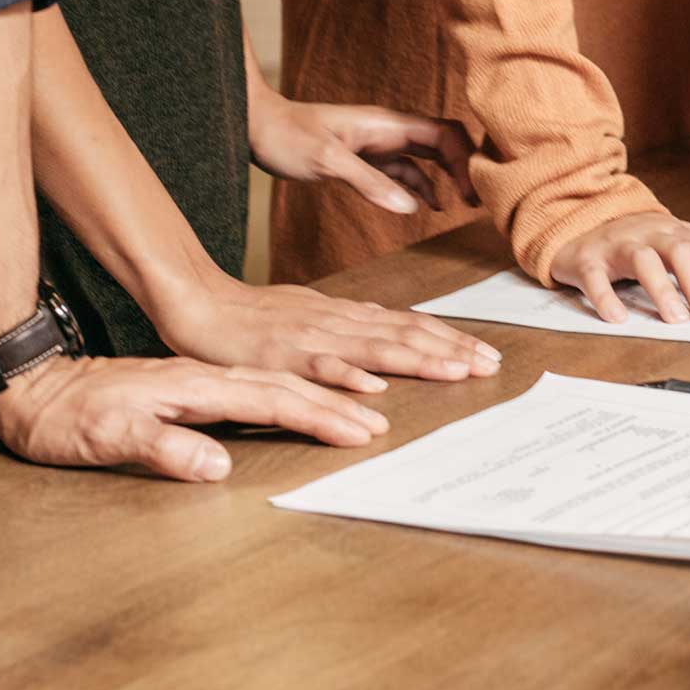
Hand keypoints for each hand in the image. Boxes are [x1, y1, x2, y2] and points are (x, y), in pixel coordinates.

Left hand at [0, 355, 388, 481]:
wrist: (37, 384)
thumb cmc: (69, 417)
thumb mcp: (106, 438)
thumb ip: (163, 448)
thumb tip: (218, 465)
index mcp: (198, 388)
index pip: (272, 402)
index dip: (320, 417)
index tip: (360, 432)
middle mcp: (213, 377)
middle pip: (294, 385)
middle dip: (344, 403)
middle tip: (382, 422)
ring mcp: (209, 376)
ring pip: (288, 377)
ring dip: (334, 387)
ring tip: (374, 398)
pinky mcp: (202, 382)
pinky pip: (271, 376)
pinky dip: (308, 379)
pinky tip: (327, 381)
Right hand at [153, 277, 500, 391]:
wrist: (200, 303)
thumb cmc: (254, 316)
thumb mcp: (313, 314)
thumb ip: (350, 325)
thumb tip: (386, 332)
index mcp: (346, 315)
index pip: (408, 325)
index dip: (449, 338)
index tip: (485, 354)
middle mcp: (338, 322)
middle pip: (404, 334)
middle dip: (450, 350)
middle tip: (490, 365)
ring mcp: (311, 338)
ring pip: (373, 349)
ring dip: (418, 360)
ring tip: (455, 372)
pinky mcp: (281, 356)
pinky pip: (318, 367)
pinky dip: (348, 375)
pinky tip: (374, 385)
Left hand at [248, 91, 476, 216]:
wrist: (254, 127)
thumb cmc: (286, 136)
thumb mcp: (326, 161)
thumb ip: (369, 183)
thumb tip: (411, 208)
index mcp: (387, 124)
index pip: (444, 134)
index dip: (465, 160)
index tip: (471, 191)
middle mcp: (390, 130)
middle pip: (444, 142)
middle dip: (467, 166)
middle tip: (480, 198)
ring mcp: (379, 143)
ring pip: (428, 156)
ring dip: (449, 176)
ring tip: (465, 203)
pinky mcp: (367, 157)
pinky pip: (406, 169)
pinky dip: (422, 185)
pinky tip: (429, 205)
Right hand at [549, 212, 689, 323]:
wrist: (582, 223)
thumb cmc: (639, 243)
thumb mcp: (675, 243)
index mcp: (677, 232)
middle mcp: (651, 233)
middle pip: (680, 251)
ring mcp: (618, 244)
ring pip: (642, 259)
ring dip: (661, 289)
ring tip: (675, 319)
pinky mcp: (587, 259)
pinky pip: (595, 276)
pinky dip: (605, 297)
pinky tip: (617, 318)